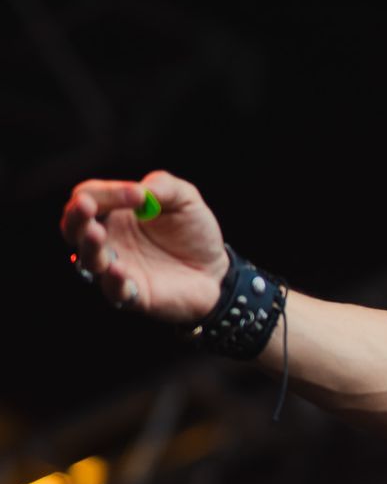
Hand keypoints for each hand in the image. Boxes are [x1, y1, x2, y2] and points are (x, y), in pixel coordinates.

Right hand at [59, 171, 228, 323]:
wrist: (216, 268)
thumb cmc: (192, 231)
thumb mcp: (184, 199)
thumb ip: (164, 187)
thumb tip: (140, 191)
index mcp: (111, 213)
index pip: (89, 196)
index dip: (106, 193)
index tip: (137, 195)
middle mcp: (107, 241)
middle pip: (73, 228)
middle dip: (76, 217)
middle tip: (86, 207)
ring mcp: (117, 269)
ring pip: (88, 261)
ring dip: (90, 247)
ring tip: (98, 234)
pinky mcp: (135, 295)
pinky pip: (115, 291)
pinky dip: (113, 281)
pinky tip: (119, 269)